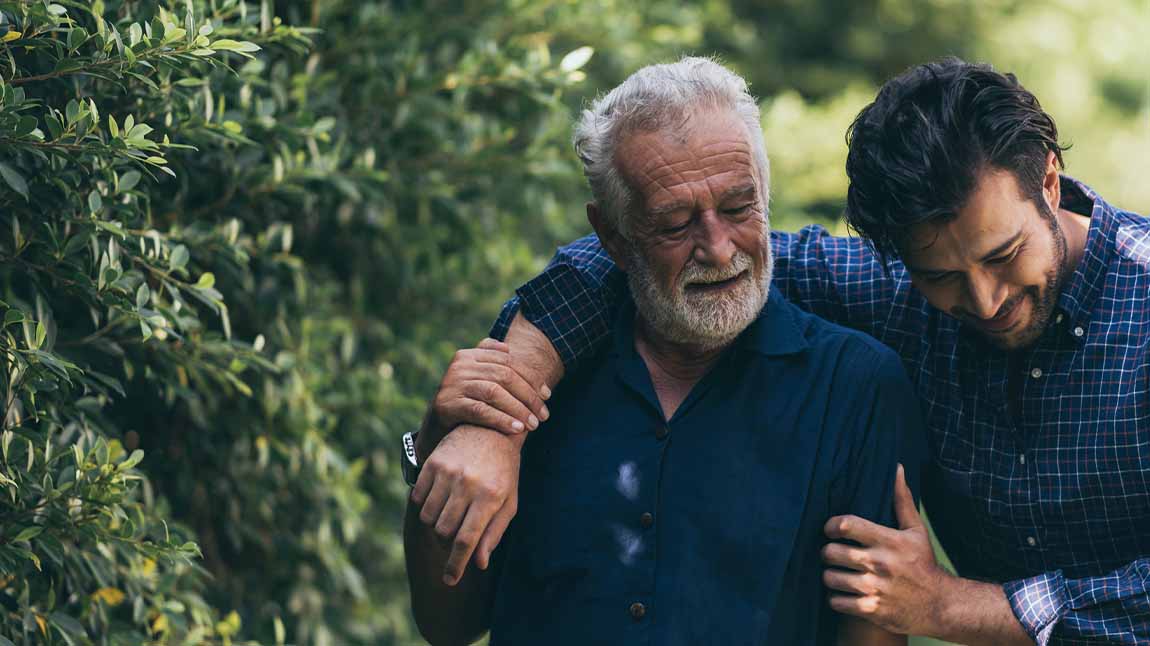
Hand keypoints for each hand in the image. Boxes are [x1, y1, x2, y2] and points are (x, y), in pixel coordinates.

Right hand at [412, 425, 519, 585]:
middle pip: (444, 531)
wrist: (492, 430)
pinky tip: (439, 500)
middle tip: (455, 536)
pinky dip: (425, 506)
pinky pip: (418, 498)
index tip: (450, 580)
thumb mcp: (508, 502)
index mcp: (490, 496)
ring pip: (429, 517)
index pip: (466, 540)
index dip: (456, 565)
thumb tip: (478, 563)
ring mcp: (448, 472)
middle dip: (447, 542)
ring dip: (436, 524)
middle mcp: (467, 484)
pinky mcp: (433, 463)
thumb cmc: (504, 471)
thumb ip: (493, 533)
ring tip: (450, 515)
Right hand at [430, 338, 549, 439]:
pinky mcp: (446, 404)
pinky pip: (480, 411)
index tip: (547, 395)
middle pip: (504, 376)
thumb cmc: (465, 402)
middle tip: (544, 415)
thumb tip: (514, 354)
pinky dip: (501, 420)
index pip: (508, 361)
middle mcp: (460, 365)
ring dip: (518, 409)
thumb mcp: (478, 380)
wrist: (435, 427)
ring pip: (494, 392)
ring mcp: (452, 384)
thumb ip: (493, 364)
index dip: (531, 377)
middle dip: (528, 396)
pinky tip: (517, 429)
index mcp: (470, 355)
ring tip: (533, 424)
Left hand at [821, 464, 952, 635]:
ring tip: (837, 574)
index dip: (830, 526)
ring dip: (830, 576)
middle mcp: (880, 563)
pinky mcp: (871, 610)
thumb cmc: (923, 564)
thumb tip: (897, 468)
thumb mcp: (916, 531)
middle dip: (827, 552)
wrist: (941, 606)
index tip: (831, 530)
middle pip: (831, 552)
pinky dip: (836, 599)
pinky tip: (844, 593)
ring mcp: (874, 588)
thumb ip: (902, 500)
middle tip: (832, 554)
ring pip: (830, 578)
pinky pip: (836, 602)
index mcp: (889, 541)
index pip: (845, 525)